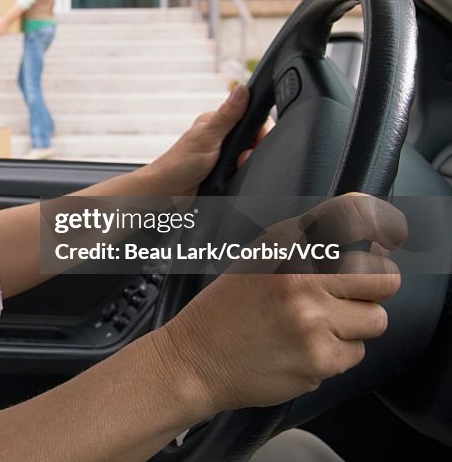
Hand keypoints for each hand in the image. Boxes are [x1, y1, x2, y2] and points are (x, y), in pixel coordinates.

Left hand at [141, 85, 271, 196]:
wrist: (169, 193)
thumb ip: (227, 115)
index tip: (258, 139)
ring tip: (233, 168)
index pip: (251, 118)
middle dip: (253, 150)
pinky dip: (244, 174)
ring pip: (252, 156)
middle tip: (239, 159)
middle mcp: (223, 137)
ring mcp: (226, 156)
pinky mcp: (227, 172)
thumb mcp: (207, 136)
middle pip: (255, 139)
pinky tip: (234, 176)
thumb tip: (241, 89)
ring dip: (247, 164)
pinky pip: (246, 171)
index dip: (260, 129)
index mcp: (219, 122)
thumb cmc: (178, 164)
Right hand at [150, 194, 404, 414]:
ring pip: (376, 319)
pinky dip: (335, 354)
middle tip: (348, 294)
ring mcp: (312, 321)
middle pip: (385, 276)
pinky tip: (302, 348)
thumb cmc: (227, 308)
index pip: (356, 220)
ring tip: (316, 325)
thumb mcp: (259, 257)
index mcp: (285, 246)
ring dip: (354, 325)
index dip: (379, 228)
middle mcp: (301, 278)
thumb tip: (371, 229)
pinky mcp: (320, 359)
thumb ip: (309, 241)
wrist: (194, 359)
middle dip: (375, 287)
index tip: (382, 238)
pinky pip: (357, 354)